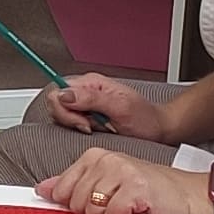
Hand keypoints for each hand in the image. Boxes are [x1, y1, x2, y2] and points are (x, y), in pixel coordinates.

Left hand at [36, 150, 210, 213]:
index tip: (101, 200)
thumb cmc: (149, 192)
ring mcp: (121, 171)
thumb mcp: (107, 184)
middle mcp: (105, 160)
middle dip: (99, 213)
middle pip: (77, 204)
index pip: (62, 191)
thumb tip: (42, 189)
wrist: (188, 195)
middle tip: (121, 203)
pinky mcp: (136, 187)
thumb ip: (73, 185)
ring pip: (94, 212)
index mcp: (93, 157)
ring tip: (132, 206)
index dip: (80, 205)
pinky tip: (141, 210)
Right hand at [47, 72, 169, 143]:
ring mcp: (85, 103)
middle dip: (71, 120)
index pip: (57, 91)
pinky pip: (71, 122)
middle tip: (91, 127)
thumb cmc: (145, 119)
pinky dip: (81, 130)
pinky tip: (97, 130)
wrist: (157, 129)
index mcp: (91, 82)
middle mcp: (85, 90)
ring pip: (62, 114)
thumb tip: (64, 94)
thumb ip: (91, 98)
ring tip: (98, 127)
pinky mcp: (86, 115)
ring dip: (77, 125)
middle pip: (56, 103)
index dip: (64, 110)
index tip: (83, 122)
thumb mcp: (120, 107)